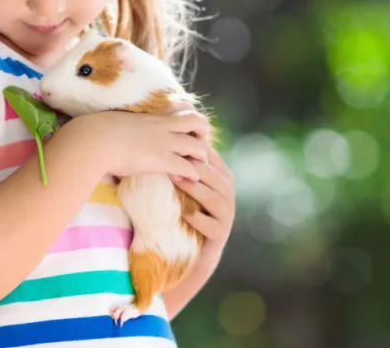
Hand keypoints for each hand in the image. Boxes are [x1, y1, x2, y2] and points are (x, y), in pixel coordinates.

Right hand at [78, 110, 211, 181]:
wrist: (93, 140)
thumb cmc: (95, 132)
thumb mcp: (113, 122)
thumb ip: (121, 126)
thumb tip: (110, 130)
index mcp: (150, 117)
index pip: (179, 110)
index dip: (188, 118)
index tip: (188, 129)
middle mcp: (161, 127)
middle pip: (196, 121)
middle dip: (203, 133)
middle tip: (199, 145)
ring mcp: (164, 143)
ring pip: (198, 146)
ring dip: (202, 157)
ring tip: (199, 167)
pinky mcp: (162, 160)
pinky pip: (188, 167)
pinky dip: (193, 175)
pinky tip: (190, 181)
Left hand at [173, 144, 235, 271]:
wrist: (191, 252)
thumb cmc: (183, 211)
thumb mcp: (182, 185)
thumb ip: (180, 164)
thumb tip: (162, 137)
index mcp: (220, 177)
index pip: (211, 157)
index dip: (194, 147)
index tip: (172, 139)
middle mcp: (227, 194)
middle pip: (214, 175)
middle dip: (194, 166)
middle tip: (172, 158)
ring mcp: (227, 215)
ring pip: (215, 198)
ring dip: (195, 188)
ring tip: (175, 180)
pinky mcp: (221, 234)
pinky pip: (212, 225)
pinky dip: (197, 218)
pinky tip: (182, 213)